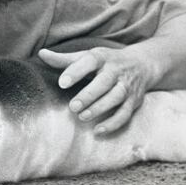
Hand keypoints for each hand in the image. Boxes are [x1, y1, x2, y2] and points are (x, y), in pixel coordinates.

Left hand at [38, 46, 156, 133]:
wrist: (143, 64)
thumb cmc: (107, 62)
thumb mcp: (87, 56)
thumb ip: (64, 59)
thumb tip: (41, 54)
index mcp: (102, 57)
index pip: (89, 61)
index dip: (75, 72)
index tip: (62, 83)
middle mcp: (116, 70)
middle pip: (104, 82)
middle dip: (89, 95)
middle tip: (72, 107)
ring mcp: (127, 86)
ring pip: (116, 98)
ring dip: (100, 108)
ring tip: (82, 117)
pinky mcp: (134, 101)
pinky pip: (125, 114)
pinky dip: (113, 123)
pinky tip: (98, 130)